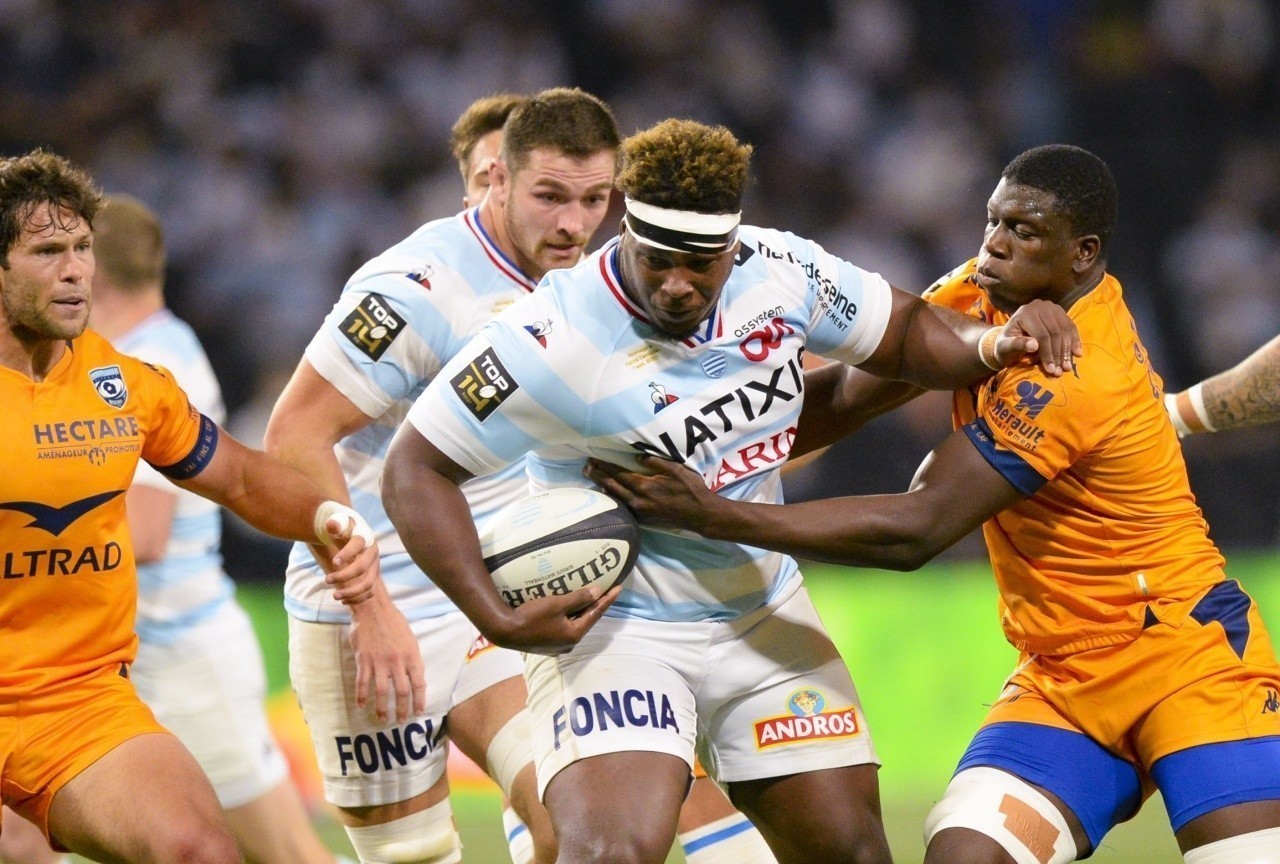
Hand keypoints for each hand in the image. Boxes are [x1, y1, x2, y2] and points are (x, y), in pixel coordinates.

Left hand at [319, 517, 379, 604]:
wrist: (353, 532)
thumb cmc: (343, 527)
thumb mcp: (338, 522)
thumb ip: (335, 524)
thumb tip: (332, 525)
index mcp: (365, 537)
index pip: (358, 544)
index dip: (347, 554)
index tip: (333, 562)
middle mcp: (373, 552)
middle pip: (362, 568)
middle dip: (344, 576)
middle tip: (326, 580)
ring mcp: (375, 566)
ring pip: (368, 584)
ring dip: (352, 592)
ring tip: (334, 596)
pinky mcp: (373, 577)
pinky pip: (369, 592)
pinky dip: (357, 599)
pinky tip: (343, 601)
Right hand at [347, 587, 427, 722]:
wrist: (373, 609)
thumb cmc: (394, 622)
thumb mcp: (410, 639)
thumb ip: (412, 658)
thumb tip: (414, 676)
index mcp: (411, 655)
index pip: (419, 683)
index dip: (419, 700)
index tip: (419, 712)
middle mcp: (397, 661)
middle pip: (402, 691)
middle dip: (402, 709)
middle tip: (401, 720)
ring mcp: (379, 662)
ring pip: (382, 691)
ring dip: (383, 708)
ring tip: (383, 719)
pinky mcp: (364, 660)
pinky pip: (362, 683)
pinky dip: (361, 696)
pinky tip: (361, 705)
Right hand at [487, 582, 621, 655]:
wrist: (505, 631)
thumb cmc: (531, 617)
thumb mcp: (557, 604)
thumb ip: (579, 598)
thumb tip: (598, 592)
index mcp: (574, 634)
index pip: (595, 614)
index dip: (607, 600)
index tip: (619, 588)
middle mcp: (569, 643)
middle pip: (586, 620)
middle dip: (596, 605)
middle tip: (606, 590)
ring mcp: (557, 645)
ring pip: (575, 624)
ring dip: (582, 611)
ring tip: (589, 597)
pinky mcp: (548, 643)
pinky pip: (564, 626)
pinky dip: (569, 616)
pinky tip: (568, 608)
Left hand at [584, 456, 715, 529]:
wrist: (700, 514)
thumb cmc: (691, 489)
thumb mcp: (676, 469)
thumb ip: (654, 462)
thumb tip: (636, 458)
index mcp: (644, 486)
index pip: (619, 473)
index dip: (605, 466)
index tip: (593, 459)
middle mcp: (638, 500)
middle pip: (612, 486)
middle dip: (598, 476)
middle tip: (585, 468)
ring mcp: (640, 511)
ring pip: (616, 498)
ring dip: (603, 487)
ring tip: (593, 480)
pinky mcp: (644, 519)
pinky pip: (624, 507)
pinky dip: (615, 499)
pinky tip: (610, 495)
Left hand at [997, 299, 1082, 376]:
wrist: (1010, 338)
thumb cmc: (1006, 345)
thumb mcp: (1005, 347)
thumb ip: (1016, 345)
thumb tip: (1034, 345)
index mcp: (1025, 313)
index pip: (1042, 335)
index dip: (1048, 353)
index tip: (1051, 369)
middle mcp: (1039, 306)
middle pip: (1055, 332)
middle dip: (1059, 354)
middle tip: (1061, 371)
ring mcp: (1051, 307)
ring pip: (1065, 330)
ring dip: (1068, 350)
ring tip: (1067, 367)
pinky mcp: (1059, 312)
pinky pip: (1071, 327)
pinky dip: (1074, 341)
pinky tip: (1077, 354)